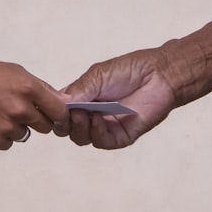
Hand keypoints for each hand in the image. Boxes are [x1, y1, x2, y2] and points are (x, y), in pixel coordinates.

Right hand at [0, 58, 69, 148]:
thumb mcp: (15, 71)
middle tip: (20, 110)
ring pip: (25, 134)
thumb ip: (40, 88)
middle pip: (45, 126)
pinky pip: (8, 143)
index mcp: (29, 89)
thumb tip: (61, 100)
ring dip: (17, 127)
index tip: (58, 117)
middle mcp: (21, 110)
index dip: (60, 115)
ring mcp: (8, 127)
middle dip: (37, 120)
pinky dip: (2, 136)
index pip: (60, 110)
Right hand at [58, 47, 177, 148]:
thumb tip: (57, 104)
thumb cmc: (130, 70)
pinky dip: (96, 133)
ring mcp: (104, 127)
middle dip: (64, 122)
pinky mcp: (120, 136)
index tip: (52, 105)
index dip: (54, 111)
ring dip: (79, 128)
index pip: (59, 111)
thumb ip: (78, 90)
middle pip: (66, 129)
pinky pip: (101, 142)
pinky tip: (99, 120)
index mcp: (82, 99)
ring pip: (81, 138)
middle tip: (70, 113)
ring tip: (85, 115)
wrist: (159, 75)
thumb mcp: (97, 75)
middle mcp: (91, 115)